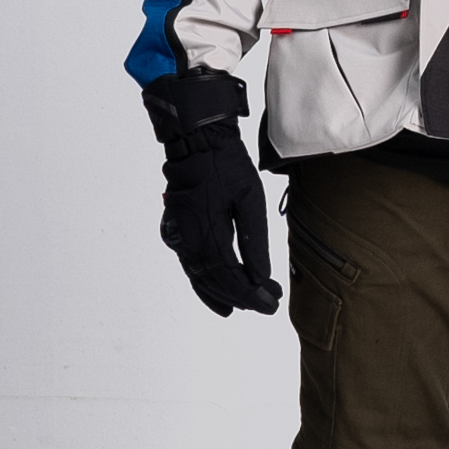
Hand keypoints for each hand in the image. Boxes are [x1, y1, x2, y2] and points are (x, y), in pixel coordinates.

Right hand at [160, 126, 281, 316]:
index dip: (251, 294)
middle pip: (216, 282)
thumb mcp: (251, 199)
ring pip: (200, 278)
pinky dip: (206, 284)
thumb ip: (255, 240)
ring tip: (246, 306)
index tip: (271, 303)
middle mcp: (188, 240)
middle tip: (268, 303)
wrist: (196, 143)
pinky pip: (191, 267)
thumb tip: (260, 277)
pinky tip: (219, 296)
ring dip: (224, 295)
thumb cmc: (227, 165)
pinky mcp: (176, 233)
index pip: (230, 276)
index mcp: (208, 230)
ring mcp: (179, 238)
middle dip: (242, 296)